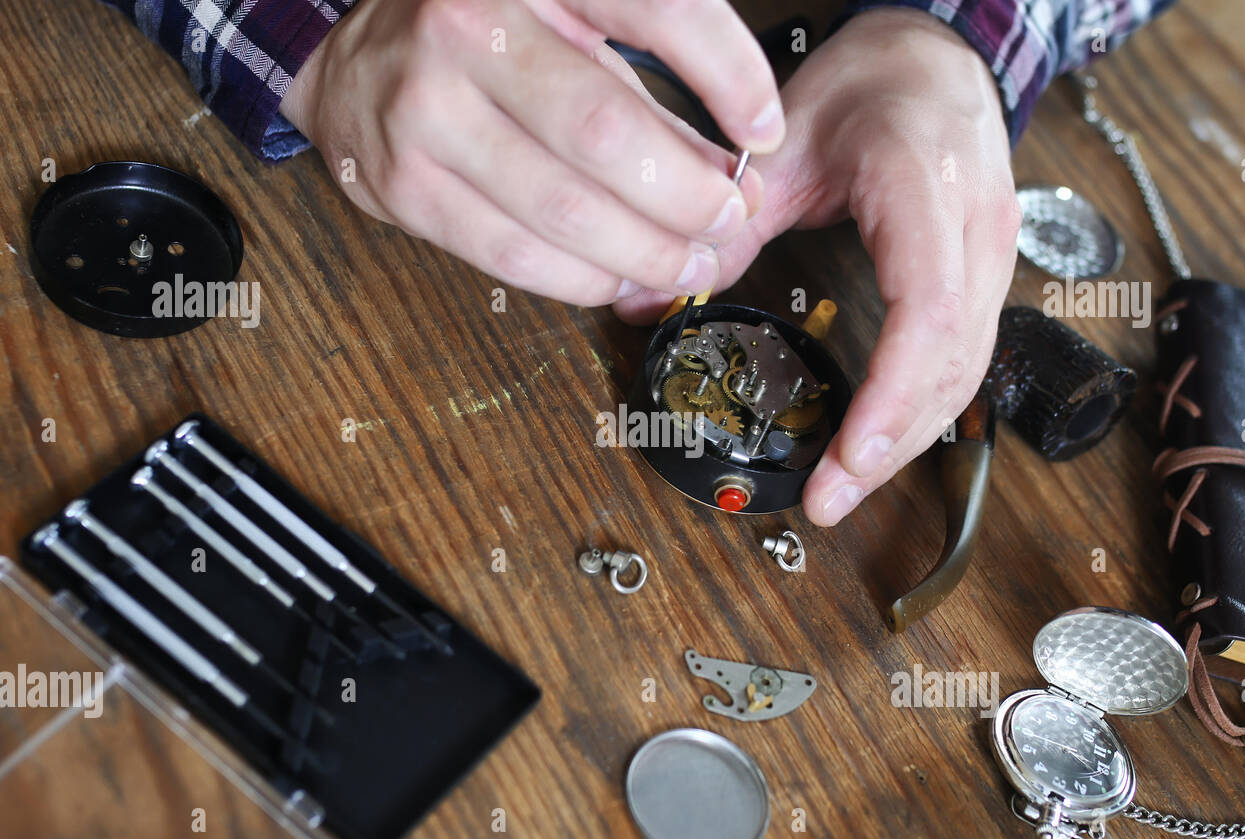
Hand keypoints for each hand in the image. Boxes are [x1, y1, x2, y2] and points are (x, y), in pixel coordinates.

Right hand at [279, 0, 781, 304]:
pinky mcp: (404, 185)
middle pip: (605, 132)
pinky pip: (512, 253)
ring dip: (645, 252)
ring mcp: (425, 109)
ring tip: (690, 264)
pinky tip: (621, 278)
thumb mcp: (570, 26)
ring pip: (562, 208)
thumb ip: (651, 87)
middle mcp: (468, 26)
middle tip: (727, 222)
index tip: (765, 135)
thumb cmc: (484, 39)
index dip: (728, 75)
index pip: (655, 8)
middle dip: (687, 195)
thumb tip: (735, 170)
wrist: (352, 63)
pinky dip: (583, 277)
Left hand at [616, 9, 1020, 525]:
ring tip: (844, 487)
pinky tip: (876, 443)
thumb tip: (645, 299)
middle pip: (952, 363)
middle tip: (829, 498)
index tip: (848, 454)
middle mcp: (977, 230)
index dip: (892, 394)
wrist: (936, 58)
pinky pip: (963, 359)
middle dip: (892, 442)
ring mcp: (992, 259)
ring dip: (908, 439)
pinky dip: (919, 409)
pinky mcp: (985, 280)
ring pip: (966, 372)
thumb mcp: (783, 143)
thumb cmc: (872, 84)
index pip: (929, 311)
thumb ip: (724, 222)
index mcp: (926, 186)